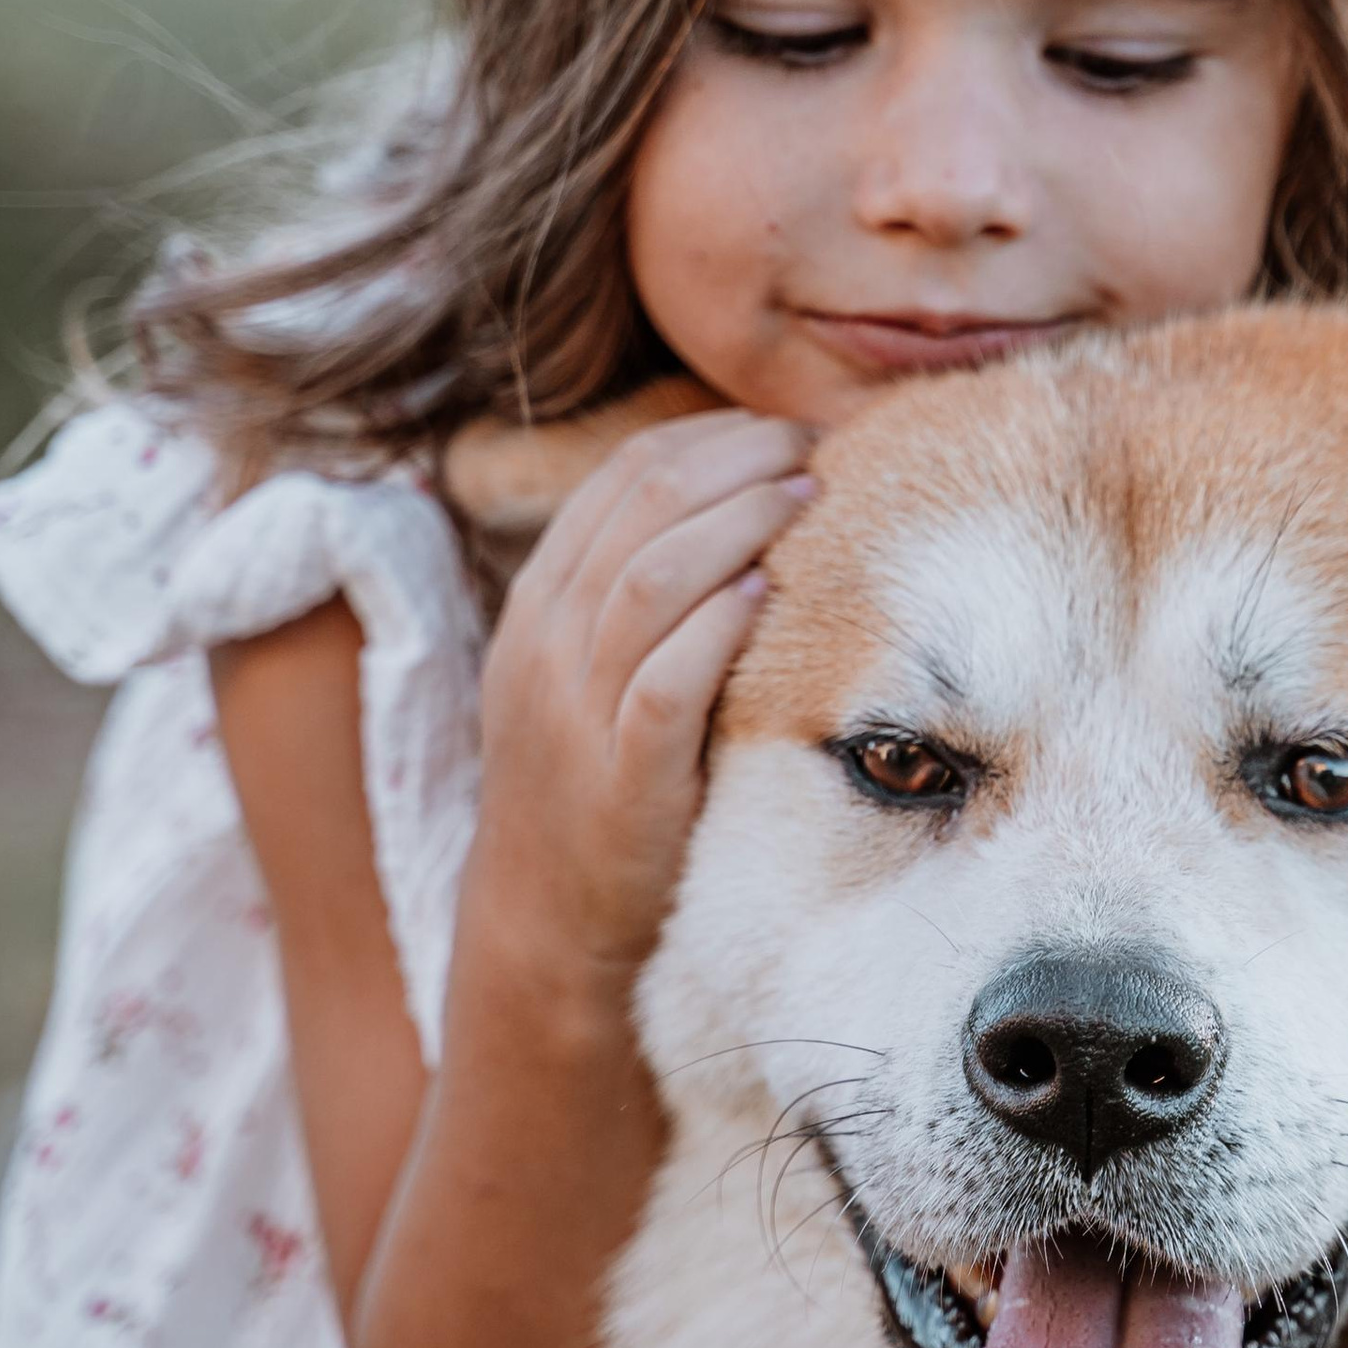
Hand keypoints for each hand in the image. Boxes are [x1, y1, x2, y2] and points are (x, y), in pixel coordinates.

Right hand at [462, 409, 813, 995]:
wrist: (543, 917)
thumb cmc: (587, 780)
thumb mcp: (581, 671)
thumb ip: (631, 592)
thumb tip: (728, 500)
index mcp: (539, 605)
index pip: (618, 482)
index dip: (704, 439)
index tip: (773, 429)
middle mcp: (546, 646)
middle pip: (638, 511)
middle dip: (733, 462)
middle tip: (808, 446)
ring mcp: (576, 712)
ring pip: (648, 581)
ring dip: (735, 524)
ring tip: (804, 496)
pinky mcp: (620, 780)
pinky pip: (663, 686)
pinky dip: (714, 631)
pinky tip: (766, 596)